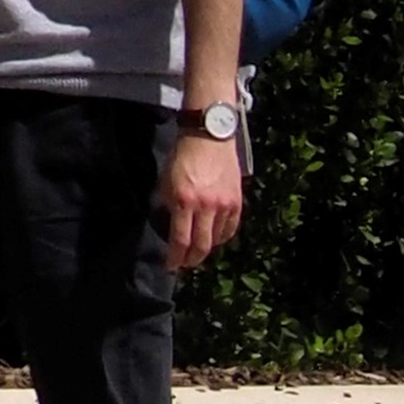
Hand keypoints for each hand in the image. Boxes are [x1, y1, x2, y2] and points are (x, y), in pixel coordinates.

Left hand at [161, 127, 244, 273]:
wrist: (209, 138)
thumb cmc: (181, 158)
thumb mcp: (165, 182)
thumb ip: (168, 206)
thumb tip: (170, 227)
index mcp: (185, 201)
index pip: (180, 239)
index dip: (175, 257)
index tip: (170, 266)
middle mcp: (207, 207)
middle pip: (202, 245)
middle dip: (192, 259)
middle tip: (185, 264)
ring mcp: (224, 205)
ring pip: (217, 239)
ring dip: (207, 249)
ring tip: (197, 252)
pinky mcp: (237, 202)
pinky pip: (230, 228)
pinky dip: (222, 237)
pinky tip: (214, 239)